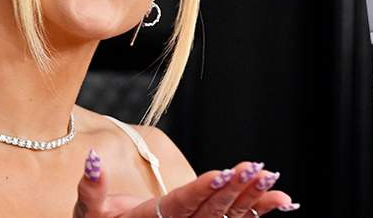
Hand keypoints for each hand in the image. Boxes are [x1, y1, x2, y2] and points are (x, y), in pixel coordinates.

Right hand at [73, 150, 299, 217]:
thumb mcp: (90, 210)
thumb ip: (91, 189)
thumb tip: (92, 160)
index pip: (180, 204)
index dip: (200, 191)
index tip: (220, 174)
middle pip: (211, 209)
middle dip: (234, 189)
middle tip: (254, 169)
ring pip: (228, 216)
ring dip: (252, 198)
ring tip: (271, 178)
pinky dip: (261, 209)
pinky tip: (283, 198)